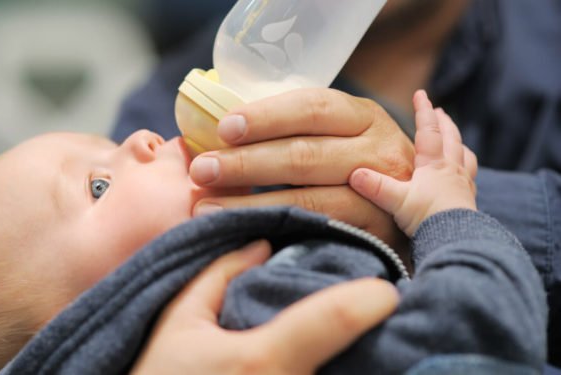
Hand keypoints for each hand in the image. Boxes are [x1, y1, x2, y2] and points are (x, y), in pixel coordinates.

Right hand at [132, 241, 399, 374]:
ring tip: (354, 341)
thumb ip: (218, 276)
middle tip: (370, 315)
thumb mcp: (177, 321)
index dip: (367, 299)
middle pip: (352, 357)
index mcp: (261, 356)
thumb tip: (260, 243)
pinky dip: (333, 372)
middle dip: (365, 334)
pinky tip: (329, 362)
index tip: (385, 291)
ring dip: (354, 360)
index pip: (334, 319)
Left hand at [189, 88, 413, 247]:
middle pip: (306, 153)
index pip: (311, 107)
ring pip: (310, 197)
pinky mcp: (377, 232)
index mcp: (362, 116)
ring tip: (207, 207)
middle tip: (201, 171)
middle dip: (246, 162)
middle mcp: (379, 150)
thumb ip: (294, 130)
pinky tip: (247, 230)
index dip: (265, 117)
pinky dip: (279, 229)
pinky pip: (321, 229)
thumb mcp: (337, 136)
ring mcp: (382, 193)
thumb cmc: (356, 168)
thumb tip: (222, 131)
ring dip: (252, 202)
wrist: (413, 214)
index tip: (223, 128)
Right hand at [349, 91, 477, 235]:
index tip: (421, 94)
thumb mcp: (396, 201)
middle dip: (444, 123)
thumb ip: (374, 186)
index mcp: (433, 164)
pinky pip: (470, 179)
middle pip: (451, 138)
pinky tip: (462, 175)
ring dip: (459, 145)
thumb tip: (354, 173)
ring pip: (465, 157)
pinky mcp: (468, 202)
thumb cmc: (427, 218)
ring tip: (456, 141)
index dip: (423, 111)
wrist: (455, 239)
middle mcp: (452, 170)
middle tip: (440, 112)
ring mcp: (463, 185)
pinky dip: (466, 170)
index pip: (428, 130)